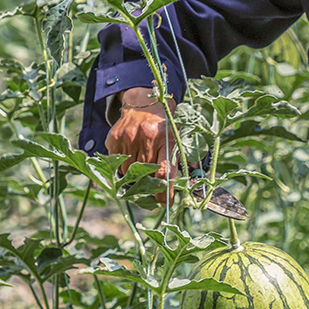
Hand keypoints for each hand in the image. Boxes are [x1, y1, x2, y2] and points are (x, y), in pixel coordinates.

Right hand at [105, 86, 178, 203]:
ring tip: (142, 161)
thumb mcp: (180, 140)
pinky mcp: (115, 138)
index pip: (164, 172)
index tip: (165, 202)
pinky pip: (117, 162)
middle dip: (149, 181)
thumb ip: (188, 161)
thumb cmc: (164, 128)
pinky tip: (131, 153)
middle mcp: (147, 138)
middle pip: (145, 174)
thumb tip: (192, 184)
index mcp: (166, 140)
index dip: (164, 191)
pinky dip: (124, 164)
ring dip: (135, 173)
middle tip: (152, 178)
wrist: (144, 106)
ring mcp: (129, 138)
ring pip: (128, 172)